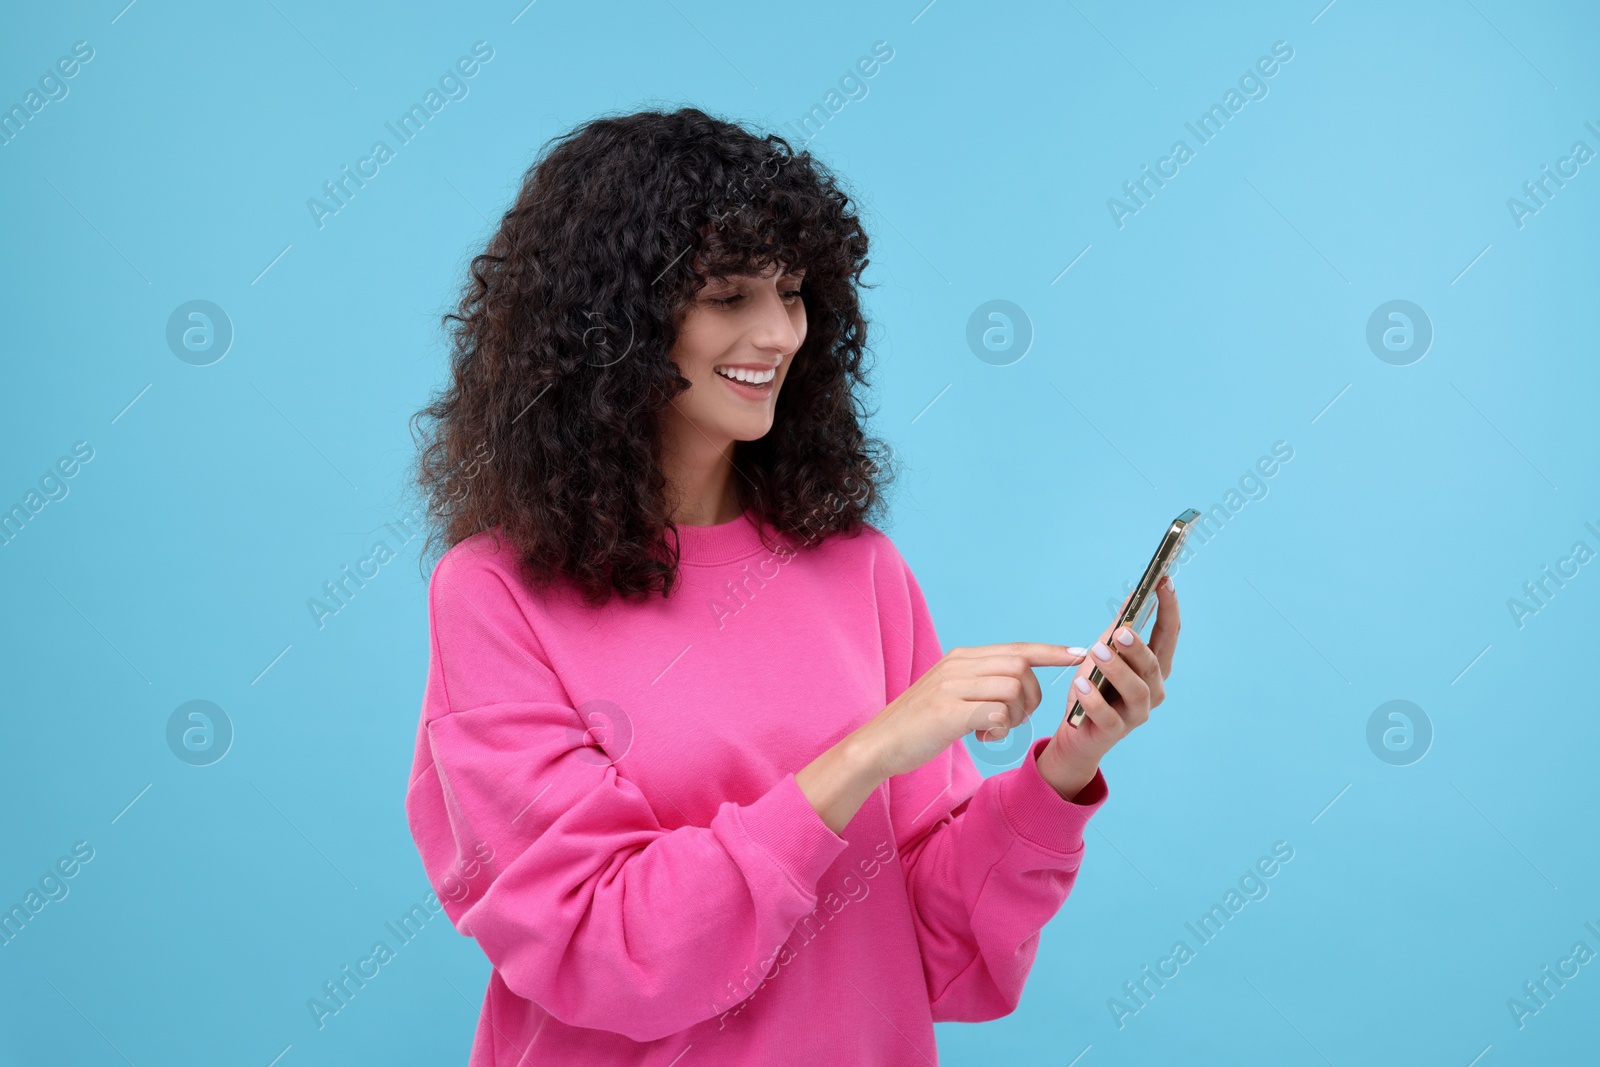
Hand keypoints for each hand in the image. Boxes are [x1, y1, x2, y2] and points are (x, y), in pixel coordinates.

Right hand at [860, 643, 1087, 779]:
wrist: (877, 744)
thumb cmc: (917, 725)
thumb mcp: (949, 694)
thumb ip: (980, 684)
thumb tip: (1016, 685)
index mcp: (961, 658)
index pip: (1017, 648)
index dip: (1051, 652)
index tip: (1078, 654)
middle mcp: (958, 666)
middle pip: (1021, 667)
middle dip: (1032, 697)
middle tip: (1015, 720)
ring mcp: (951, 687)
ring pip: (1013, 689)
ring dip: (1016, 716)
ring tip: (996, 732)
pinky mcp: (948, 712)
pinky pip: (997, 713)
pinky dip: (1001, 729)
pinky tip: (985, 739)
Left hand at [1039, 576, 1180, 799]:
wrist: (1077, 732)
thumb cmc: (1094, 689)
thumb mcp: (1103, 653)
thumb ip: (1118, 629)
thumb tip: (1133, 595)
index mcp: (1154, 668)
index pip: (1169, 635)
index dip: (1169, 609)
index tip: (1164, 582)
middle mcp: (1153, 690)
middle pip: (1154, 665)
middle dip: (1139, 646)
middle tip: (1122, 631)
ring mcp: (1137, 713)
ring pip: (1137, 690)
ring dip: (1118, 670)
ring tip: (1097, 653)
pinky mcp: (1115, 732)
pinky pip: (1108, 717)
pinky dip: (1095, 700)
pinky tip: (1082, 685)